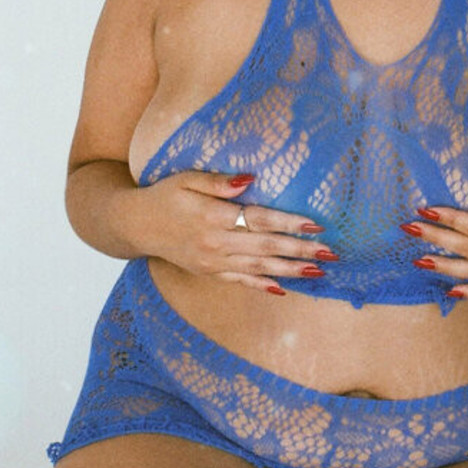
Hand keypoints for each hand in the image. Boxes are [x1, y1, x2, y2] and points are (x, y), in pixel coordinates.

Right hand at [140, 170, 336, 294]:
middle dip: (300, 250)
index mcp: (213, 216)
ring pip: (258, 267)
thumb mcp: (186, 178)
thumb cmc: (165, 195)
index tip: (316, 226)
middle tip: (331, 253)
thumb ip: (218, 182)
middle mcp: (215, 242)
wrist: (136, 225)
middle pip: (265, 246)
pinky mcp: (210, 272)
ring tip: (318, 272)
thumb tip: (250, 179)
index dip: (288, 223)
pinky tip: (284, 288)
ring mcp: (213, 261)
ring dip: (290, 270)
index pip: (259, 220)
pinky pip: (241, 280)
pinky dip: (262, 285)